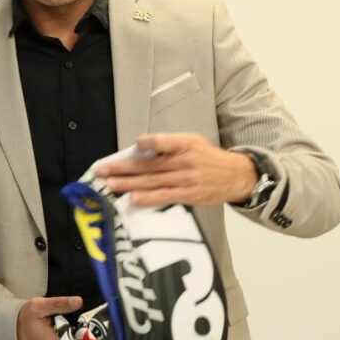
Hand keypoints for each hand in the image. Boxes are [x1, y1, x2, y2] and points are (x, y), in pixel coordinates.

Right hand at [16, 296, 82, 339]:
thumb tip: (79, 301)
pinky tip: (67, 329)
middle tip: (75, 318)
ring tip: (68, 323)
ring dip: (79, 334)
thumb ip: (60, 304)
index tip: (85, 320)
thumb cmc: (26, 318)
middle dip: (84, 331)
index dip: (88, 331)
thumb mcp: (40, 306)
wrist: (15, 330)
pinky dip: (75, 338)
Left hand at [95, 133, 256, 206]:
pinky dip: (148, 198)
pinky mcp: (188, 196)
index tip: (133, 145)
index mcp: (185, 144)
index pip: (162, 141)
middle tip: (102, 170)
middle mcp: (184, 161)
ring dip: (128, 184)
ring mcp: (186, 180)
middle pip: (148, 164)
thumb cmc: (208, 158)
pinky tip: (132, 198)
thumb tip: (141, 147)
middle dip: (122, 168)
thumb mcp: (193, 141)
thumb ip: (169, 143)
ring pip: (152, 181)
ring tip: (109, 184)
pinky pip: (164, 196)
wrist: (237, 176)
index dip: (147, 143)